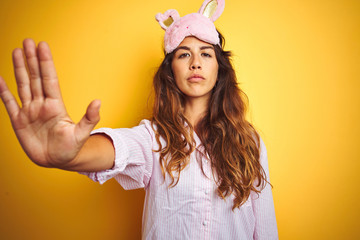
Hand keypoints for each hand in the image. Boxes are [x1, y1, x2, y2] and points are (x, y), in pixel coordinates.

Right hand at [0, 39, 100, 167]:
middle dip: (31, 59)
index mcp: (56, 105)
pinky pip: (9, 103)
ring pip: (23, 85)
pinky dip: (3, 92)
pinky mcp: (19, 121)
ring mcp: (30, 111)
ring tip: (17, 51)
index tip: (42, 45)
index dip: (45, 63)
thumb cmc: (71, 148)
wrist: (58, 160)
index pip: (49, 79)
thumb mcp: (82, 134)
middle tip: (27, 40)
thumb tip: (98, 102)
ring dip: (19, 69)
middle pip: (35, 78)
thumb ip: (89, 118)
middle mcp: (42, 105)